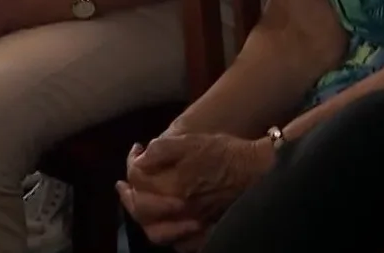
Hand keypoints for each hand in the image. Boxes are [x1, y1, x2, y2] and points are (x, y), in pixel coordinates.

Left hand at [117, 133, 274, 244]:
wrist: (260, 172)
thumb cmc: (225, 153)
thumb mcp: (190, 141)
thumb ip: (161, 150)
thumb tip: (140, 158)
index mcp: (171, 186)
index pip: (137, 180)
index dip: (131, 162)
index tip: (136, 150)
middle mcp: (179, 211)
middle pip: (141, 211)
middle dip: (128, 196)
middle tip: (123, 186)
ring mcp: (193, 226)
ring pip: (157, 233)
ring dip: (144, 219)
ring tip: (138, 205)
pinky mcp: (207, 234)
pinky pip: (181, 244)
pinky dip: (170, 236)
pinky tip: (167, 223)